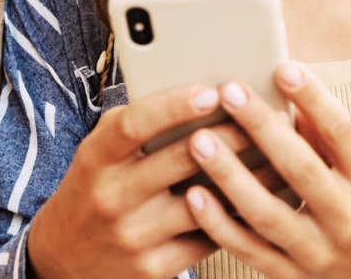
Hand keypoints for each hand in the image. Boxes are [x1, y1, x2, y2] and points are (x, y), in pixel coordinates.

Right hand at [27, 84, 282, 278]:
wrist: (65, 259)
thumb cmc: (95, 188)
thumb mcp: (101, 152)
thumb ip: (139, 125)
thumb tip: (203, 91)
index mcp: (96, 158)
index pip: (133, 125)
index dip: (173, 106)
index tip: (212, 90)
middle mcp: (111, 197)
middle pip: (181, 160)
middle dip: (233, 135)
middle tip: (272, 116)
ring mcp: (133, 237)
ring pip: (207, 202)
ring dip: (252, 177)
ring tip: (285, 153)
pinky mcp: (154, 269)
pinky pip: (210, 239)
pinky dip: (242, 216)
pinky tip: (269, 196)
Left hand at [182, 62, 350, 278]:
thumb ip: (329, 135)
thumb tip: (293, 86)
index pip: (344, 134)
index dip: (315, 99)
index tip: (284, 68)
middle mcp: (348, 219)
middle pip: (301, 169)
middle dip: (262, 128)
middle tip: (229, 92)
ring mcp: (318, 253)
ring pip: (267, 213)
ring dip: (230, 175)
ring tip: (199, 140)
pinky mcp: (290, 276)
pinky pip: (248, 250)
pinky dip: (219, 224)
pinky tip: (195, 195)